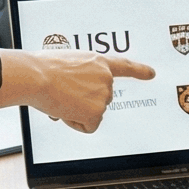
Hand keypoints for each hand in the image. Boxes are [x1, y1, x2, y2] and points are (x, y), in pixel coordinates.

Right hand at [0, 49, 154, 133]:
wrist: (37, 76)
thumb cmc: (43, 68)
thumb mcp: (67, 62)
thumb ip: (79, 74)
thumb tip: (73, 95)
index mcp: (98, 62)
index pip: (124, 66)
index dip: (139, 70)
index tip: (151, 73)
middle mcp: (106, 78)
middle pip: (100, 99)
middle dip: (83, 101)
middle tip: (64, 92)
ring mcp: (103, 95)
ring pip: (92, 114)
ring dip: (76, 112)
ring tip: (61, 98)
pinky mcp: (96, 112)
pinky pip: (88, 126)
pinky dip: (75, 123)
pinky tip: (65, 110)